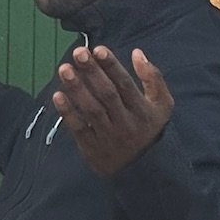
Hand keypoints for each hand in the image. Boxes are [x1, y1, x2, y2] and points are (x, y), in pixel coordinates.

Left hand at [52, 46, 173, 177]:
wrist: (143, 169)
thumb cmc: (148, 126)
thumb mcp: (162, 105)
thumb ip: (153, 78)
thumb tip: (137, 52)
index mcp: (143, 110)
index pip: (126, 85)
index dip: (112, 66)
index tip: (98, 49)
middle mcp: (126, 122)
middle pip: (107, 94)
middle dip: (92, 72)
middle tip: (78, 52)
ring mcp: (109, 135)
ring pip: (92, 110)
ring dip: (77, 88)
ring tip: (64, 68)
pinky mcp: (92, 147)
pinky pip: (79, 128)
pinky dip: (68, 112)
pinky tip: (57, 95)